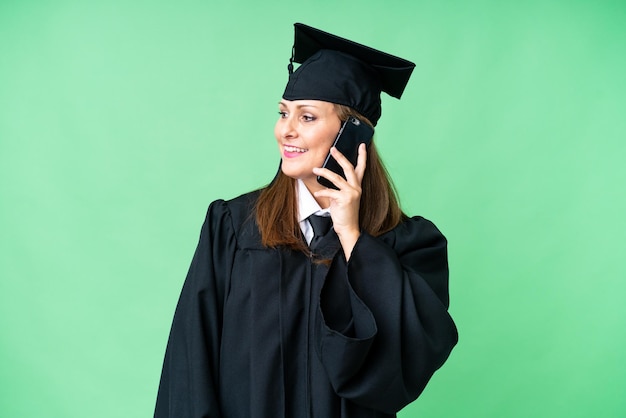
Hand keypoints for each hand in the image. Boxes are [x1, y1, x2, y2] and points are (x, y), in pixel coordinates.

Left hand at [313, 143, 366, 259]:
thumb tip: (329, 177)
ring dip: (324, 172)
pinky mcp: (345, 199)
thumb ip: (339, 187)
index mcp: (357, 186)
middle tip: (332, 149)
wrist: (349, 228)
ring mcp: (351, 193)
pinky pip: (330, 192)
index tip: (361, 145)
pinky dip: (322, 191)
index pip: (361, 168)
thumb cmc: (345, 213)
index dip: (362, 156)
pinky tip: (317, 191)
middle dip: (340, 157)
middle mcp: (356, 188)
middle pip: (349, 168)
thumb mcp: (343, 198)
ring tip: (315, 169)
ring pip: (337, 178)